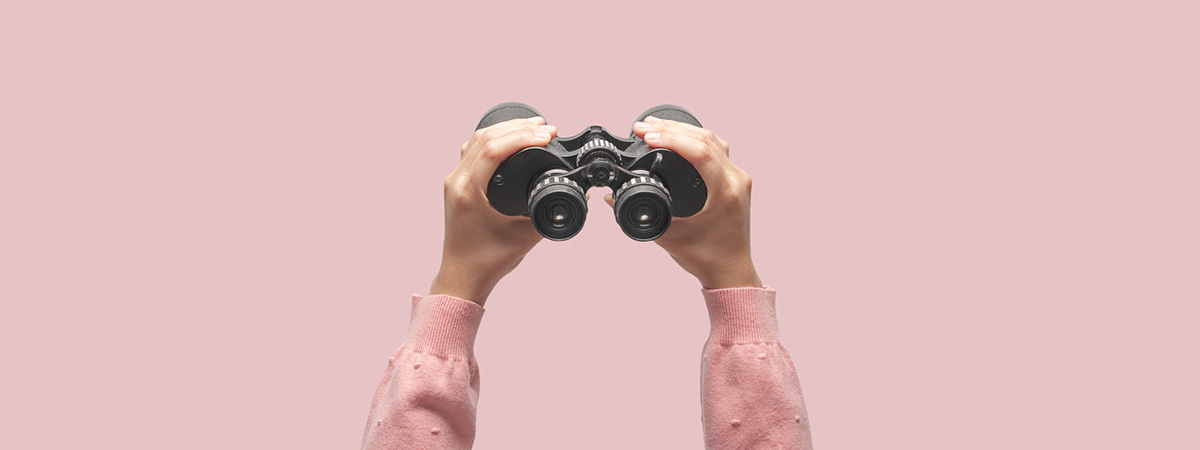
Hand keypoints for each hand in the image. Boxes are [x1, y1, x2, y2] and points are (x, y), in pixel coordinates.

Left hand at [430, 117, 558, 305]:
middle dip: (518, 128)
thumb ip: (552, 213)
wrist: (463, 276)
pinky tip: (509, 139)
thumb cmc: (489, 261)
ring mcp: (454, 182)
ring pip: (476, 140)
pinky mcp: (457, 185)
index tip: (547, 136)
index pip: (494, 149)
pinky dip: (492, 139)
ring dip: (505, 129)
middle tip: (545, 128)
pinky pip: (471, 150)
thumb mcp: (526, 237)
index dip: (523, 137)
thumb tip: (577, 197)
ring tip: (532, 127)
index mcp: (469, 192)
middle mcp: (457, 182)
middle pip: (484, 137)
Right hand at [607, 116, 761, 288]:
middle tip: (643, 127)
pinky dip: (695, 139)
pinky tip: (678, 136)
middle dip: (671, 129)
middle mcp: (736, 180)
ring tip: (655, 126)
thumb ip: (639, 215)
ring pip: (712, 140)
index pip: (700, 151)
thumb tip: (612, 199)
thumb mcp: (667, 237)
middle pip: (705, 139)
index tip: (646, 136)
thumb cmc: (705, 259)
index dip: (671, 139)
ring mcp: (739, 178)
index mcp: (725, 192)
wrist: (730, 272)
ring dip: (683, 130)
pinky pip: (717, 149)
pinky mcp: (736, 180)